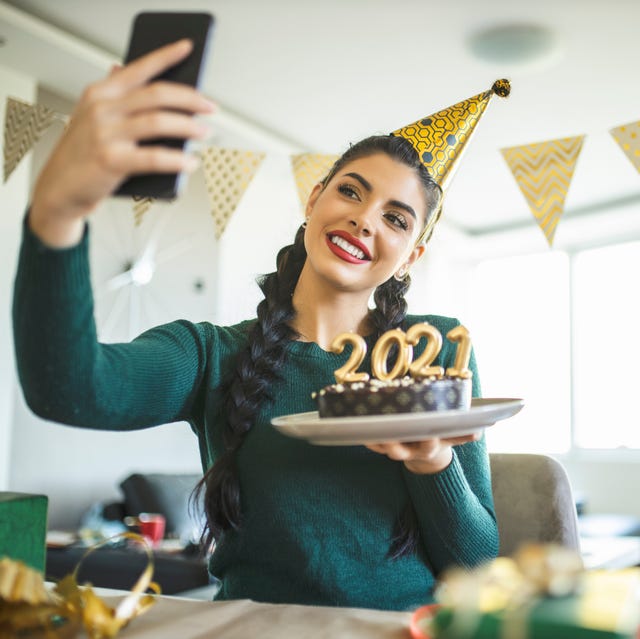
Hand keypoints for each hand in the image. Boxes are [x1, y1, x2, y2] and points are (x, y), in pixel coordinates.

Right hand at [30, 38, 215, 246]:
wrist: (59, 188)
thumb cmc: (83, 155)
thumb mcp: (94, 119)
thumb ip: (116, 98)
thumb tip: (138, 77)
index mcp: (100, 93)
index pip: (138, 68)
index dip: (165, 56)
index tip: (187, 48)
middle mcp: (102, 109)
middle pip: (157, 95)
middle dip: (190, 99)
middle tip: (209, 106)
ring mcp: (105, 134)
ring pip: (159, 122)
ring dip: (188, 127)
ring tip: (203, 131)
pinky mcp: (111, 161)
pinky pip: (154, 157)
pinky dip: (177, 160)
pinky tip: (190, 162)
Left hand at [365, 432, 480, 473]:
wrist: (426, 455)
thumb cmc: (440, 437)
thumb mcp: (452, 436)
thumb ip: (463, 434)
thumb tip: (478, 432)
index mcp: (430, 447)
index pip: (430, 445)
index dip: (428, 440)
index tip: (428, 432)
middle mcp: (412, 451)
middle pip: (402, 451)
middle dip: (394, 446)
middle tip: (388, 439)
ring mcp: (398, 450)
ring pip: (385, 448)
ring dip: (376, 442)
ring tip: (368, 433)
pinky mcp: (386, 447)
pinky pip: (375, 444)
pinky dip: (368, 439)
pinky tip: (359, 430)